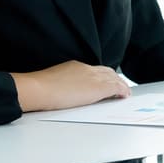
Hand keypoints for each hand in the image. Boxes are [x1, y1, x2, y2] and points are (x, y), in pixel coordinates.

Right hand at [10, 60, 130, 111]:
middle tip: (120, 87)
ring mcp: (93, 77)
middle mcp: (86, 69)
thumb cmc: (39, 89)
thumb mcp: (54, 83)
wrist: (38, 89)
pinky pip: (116, 87)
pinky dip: (122, 91)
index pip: (94, 70)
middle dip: (115, 79)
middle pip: (107, 72)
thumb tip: (64, 93)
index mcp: (75, 67)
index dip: (102, 76)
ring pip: (114, 78)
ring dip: (121, 85)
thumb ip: (64, 85)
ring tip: (125, 93)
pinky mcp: (98, 87)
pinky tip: (124, 96)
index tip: (105, 82)